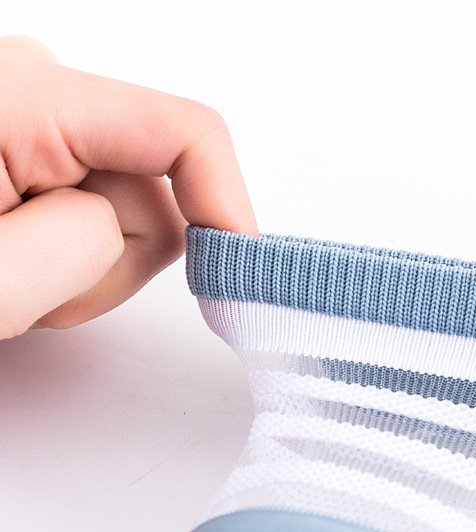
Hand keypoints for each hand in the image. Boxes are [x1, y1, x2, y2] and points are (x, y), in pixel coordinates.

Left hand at [0, 36, 256, 337]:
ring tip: (6, 280)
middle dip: (111, 261)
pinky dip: (64, 252)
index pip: (184, 133)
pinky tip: (7, 261)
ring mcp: (24, 109)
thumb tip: (137, 225)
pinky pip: (90, 203)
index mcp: (20, 96)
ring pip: (125, 206)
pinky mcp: (20, 137)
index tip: (241, 280)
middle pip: (153, 189)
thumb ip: (82, 246)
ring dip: (82, 264)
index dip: (230, 208)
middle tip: (31, 295)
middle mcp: (29, 82)